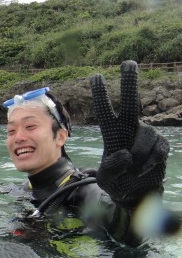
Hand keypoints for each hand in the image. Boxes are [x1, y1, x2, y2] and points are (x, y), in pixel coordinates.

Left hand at [90, 60, 168, 207]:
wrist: (136, 194)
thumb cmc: (117, 182)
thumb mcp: (106, 179)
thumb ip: (111, 168)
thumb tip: (125, 153)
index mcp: (112, 133)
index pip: (106, 111)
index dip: (101, 95)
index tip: (96, 76)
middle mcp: (130, 129)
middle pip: (131, 103)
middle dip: (130, 83)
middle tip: (128, 62)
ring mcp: (147, 136)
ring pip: (145, 137)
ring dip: (138, 157)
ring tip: (132, 170)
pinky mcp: (161, 146)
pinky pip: (157, 150)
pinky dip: (150, 162)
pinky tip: (143, 169)